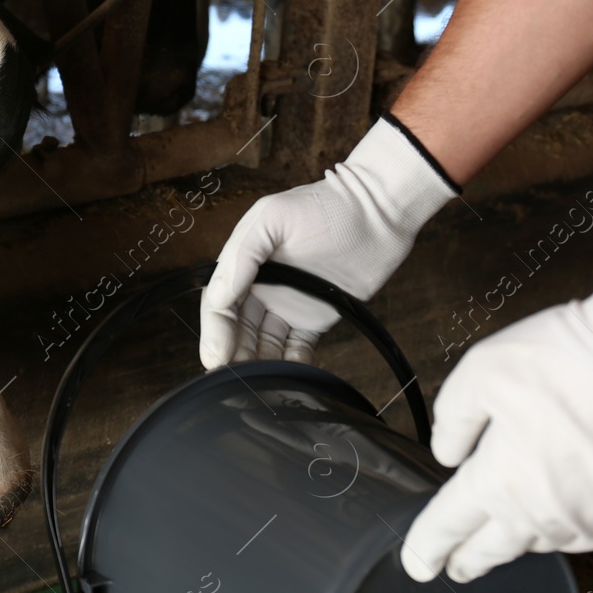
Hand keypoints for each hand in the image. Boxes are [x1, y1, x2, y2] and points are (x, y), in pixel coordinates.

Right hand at [199, 115, 456, 367]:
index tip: (217, 358)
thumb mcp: (271, 218)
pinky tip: (289, 378)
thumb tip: (217, 297)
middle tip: (233, 381)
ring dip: (259, 365)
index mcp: (245, 265)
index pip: (219, 306)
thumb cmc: (324, 206)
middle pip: (238, 331)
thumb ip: (241, 255)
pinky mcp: (316, 318)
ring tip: (258, 385)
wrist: (378, 213)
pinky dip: (291, 365)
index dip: (215, 334)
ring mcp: (288, 305)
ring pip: (264, 344)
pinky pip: (297, 348)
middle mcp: (262, 288)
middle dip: (233, 356)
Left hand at [401, 251, 592, 583]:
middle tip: (453, 567)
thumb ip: (453, 421)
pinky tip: (550, 519)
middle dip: (467, 560)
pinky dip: (556, 531)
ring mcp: (584, 519)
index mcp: (497, 482)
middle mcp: (538, 513)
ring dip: (513, 543)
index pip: (449, 526)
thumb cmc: (565, 364)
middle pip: (491, 551)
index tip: (416, 564)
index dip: (427, 547)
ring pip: (535, 544)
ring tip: (499, 538)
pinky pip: (577, 536)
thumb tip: (446, 453)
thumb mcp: (480, 374)